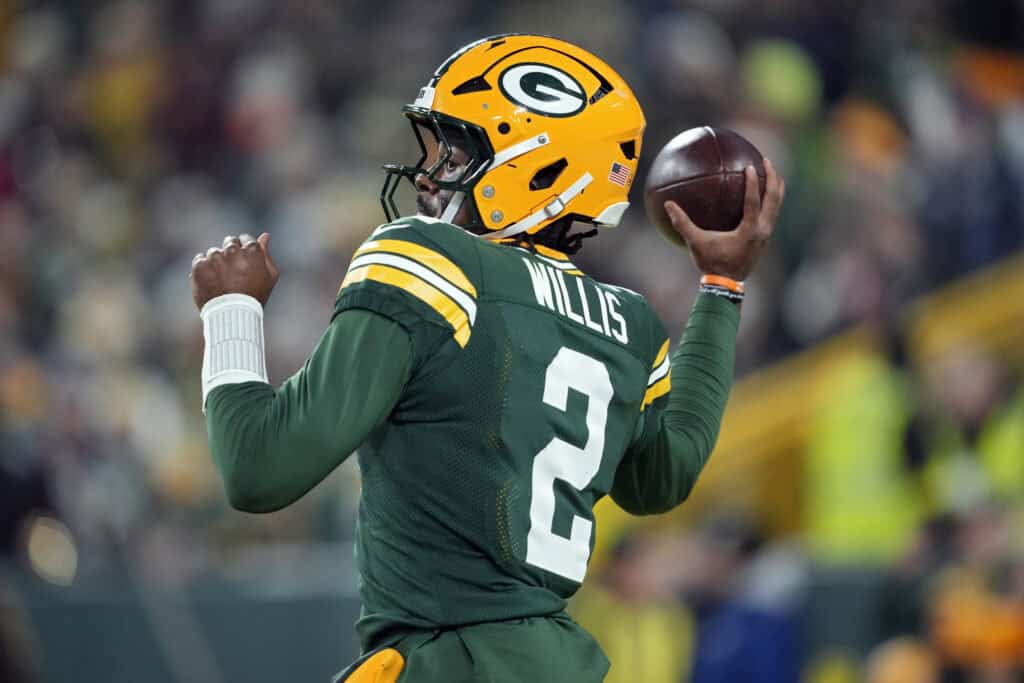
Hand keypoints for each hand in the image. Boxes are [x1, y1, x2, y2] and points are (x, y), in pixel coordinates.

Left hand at [190, 233, 279, 310]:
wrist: (233, 315)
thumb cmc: (255, 296)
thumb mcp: (269, 276)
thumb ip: (266, 254)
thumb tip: (265, 236)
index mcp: (251, 250)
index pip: (246, 239)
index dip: (244, 250)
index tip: (243, 261)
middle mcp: (233, 250)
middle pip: (230, 242)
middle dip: (231, 253)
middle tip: (232, 271)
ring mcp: (215, 257)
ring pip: (214, 252)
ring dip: (217, 261)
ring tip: (221, 280)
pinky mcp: (200, 265)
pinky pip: (199, 259)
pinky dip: (203, 268)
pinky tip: (211, 281)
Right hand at [665, 159, 785, 281]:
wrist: (726, 286)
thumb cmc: (711, 263)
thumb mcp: (696, 243)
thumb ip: (683, 223)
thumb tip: (668, 205)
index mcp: (749, 230)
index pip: (754, 201)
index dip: (753, 183)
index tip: (751, 166)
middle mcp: (762, 231)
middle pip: (773, 200)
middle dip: (772, 179)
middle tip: (767, 161)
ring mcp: (766, 236)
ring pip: (776, 207)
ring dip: (776, 189)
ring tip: (773, 174)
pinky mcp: (764, 240)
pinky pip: (771, 215)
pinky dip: (770, 202)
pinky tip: (763, 196)